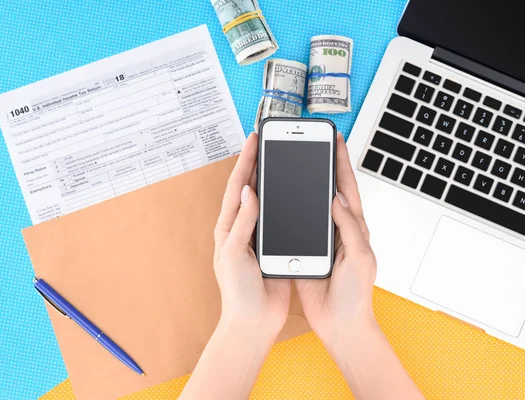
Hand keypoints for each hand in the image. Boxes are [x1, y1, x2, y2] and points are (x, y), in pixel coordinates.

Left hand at [213, 132, 290, 339]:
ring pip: (267, 201)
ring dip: (273, 180)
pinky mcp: (274, 247)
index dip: (245, 161)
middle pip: (251, 188)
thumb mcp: (235, 255)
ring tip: (281, 159)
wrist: (253, 322)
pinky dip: (287, 202)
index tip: (253, 140)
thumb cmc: (237, 293)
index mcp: (228, 228)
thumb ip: (242, 223)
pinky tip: (296, 193)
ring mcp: (258, 237)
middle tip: (268, 142)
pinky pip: (281, 218)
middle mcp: (242, 229)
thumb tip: (249, 192)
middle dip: (258, 163)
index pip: (237, 186)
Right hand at [296, 133, 376, 347]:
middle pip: (328, 189)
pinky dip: (288, 207)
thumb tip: (338, 198)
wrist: (341, 324)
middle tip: (311, 143)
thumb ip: (350, 227)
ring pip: (310, 203)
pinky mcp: (306, 249)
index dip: (341, 162)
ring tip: (292, 162)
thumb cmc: (357, 294)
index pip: (347, 187)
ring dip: (302, 183)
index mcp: (355, 227)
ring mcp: (321, 238)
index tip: (335, 140)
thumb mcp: (360, 257)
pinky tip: (279, 197)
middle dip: (321, 164)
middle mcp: (338, 228)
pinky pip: (296, 223)